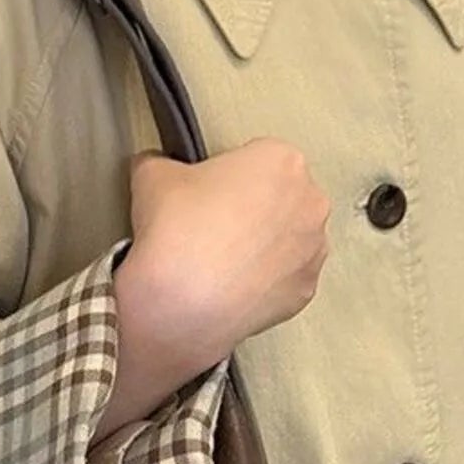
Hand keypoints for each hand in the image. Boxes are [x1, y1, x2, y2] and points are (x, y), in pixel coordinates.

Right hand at [95, 138, 330, 440]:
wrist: (178, 303)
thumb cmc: (168, 230)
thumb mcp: (150, 177)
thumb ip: (161, 166)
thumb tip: (156, 170)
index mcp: (280, 159)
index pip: (256, 161)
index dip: (224, 180)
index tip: (199, 202)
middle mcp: (310, 202)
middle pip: (280, 200)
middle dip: (250, 213)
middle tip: (208, 235)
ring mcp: (312, 253)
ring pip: (287, 241)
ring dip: (263, 250)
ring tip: (219, 268)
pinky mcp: (305, 295)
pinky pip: (285, 280)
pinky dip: (264, 285)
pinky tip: (231, 293)